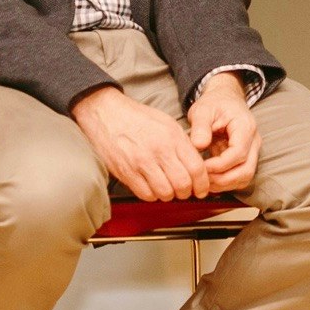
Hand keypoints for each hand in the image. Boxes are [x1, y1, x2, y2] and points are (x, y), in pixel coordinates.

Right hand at [71, 86, 211, 200]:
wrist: (107, 113)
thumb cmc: (137, 118)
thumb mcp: (168, 124)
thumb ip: (183, 144)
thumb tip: (196, 164)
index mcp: (173, 138)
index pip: (196, 168)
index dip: (203, 183)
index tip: (202, 189)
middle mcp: (159, 151)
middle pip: (182, 184)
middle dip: (187, 192)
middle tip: (185, 192)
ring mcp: (141, 163)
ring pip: (165, 192)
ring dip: (169, 196)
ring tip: (168, 190)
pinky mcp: (126, 172)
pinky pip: (145, 194)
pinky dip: (152, 196)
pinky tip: (152, 188)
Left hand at [187, 72, 260, 194]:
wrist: (225, 100)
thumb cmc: (214, 103)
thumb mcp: (203, 110)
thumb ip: (200, 127)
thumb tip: (198, 145)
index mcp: (246, 127)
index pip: (238, 153)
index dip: (220, 165)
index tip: (202, 166)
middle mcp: (254, 141)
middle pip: (246, 170)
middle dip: (223, 179)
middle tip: (202, 179)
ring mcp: (252, 151)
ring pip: (245, 177)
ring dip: (225, 184)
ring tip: (204, 182)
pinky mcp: (245, 158)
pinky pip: (240, 176)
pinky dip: (226, 183)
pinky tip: (209, 180)